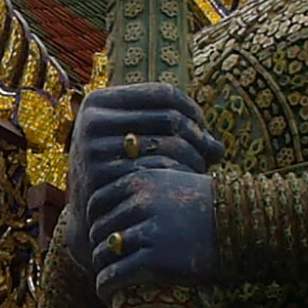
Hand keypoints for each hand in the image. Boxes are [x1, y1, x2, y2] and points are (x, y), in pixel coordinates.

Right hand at [66, 83, 223, 272]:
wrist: (89, 213)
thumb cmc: (120, 170)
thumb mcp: (132, 140)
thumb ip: (169, 131)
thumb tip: (218, 148)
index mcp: (99, 101)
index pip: (163, 93)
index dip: (192, 110)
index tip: (203, 130)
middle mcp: (92, 120)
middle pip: (169, 117)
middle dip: (197, 136)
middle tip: (209, 155)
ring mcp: (94, 149)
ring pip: (169, 143)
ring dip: (195, 156)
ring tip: (200, 169)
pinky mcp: (101, 176)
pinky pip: (159, 169)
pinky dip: (180, 174)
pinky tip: (185, 184)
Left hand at [89, 165, 220, 299]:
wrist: (244, 228)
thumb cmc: (212, 206)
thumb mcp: (175, 181)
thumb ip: (144, 189)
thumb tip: (116, 204)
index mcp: (140, 181)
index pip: (96, 202)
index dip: (94, 221)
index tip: (100, 237)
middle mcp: (139, 204)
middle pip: (97, 230)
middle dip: (98, 248)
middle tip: (107, 263)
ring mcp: (147, 233)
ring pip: (102, 255)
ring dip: (102, 270)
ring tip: (108, 282)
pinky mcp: (153, 262)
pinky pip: (114, 277)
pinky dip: (105, 288)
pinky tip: (108, 297)